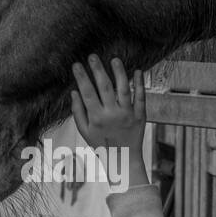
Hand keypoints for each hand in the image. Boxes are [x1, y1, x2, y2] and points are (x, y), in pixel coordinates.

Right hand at [71, 55, 148, 187]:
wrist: (123, 160)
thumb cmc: (101, 145)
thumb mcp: (85, 132)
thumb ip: (78, 112)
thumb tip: (74, 92)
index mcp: (97, 118)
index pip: (87, 93)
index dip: (81, 77)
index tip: (76, 64)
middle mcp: (112, 114)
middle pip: (104, 87)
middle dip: (97, 70)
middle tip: (93, 56)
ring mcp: (128, 114)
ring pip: (123, 89)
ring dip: (119, 72)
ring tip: (114, 59)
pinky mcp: (140, 116)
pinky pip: (141, 97)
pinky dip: (140, 84)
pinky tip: (138, 71)